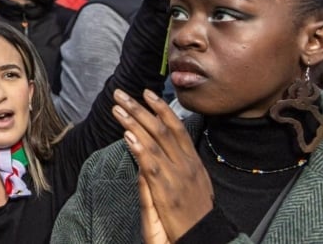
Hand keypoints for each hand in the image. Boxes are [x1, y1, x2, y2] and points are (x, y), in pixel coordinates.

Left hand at [113, 89, 212, 240]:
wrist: (205, 236)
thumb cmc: (196, 212)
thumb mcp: (195, 182)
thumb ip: (180, 164)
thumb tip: (164, 148)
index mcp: (192, 161)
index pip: (177, 128)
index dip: (161, 108)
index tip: (147, 93)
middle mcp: (186, 165)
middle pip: (162, 129)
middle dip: (140, 109)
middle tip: (120, 94)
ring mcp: (177, 176)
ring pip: (154, 142)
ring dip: (133, 123)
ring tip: (117, 108)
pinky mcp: (167, 192)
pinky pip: (151, 166)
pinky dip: (140, 149)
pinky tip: (128, 136)